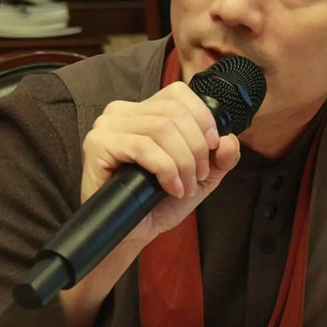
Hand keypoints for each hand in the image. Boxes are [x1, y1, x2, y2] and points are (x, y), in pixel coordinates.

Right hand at [60, 82, 240, 326]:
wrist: (132, 233)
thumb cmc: (159, 201)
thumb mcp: (199, 176)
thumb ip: (220, 157)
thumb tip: (228, 140)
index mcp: (145, 110)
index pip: (178, 93)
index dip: (202, 116)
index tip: (212, 145)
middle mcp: (123, 111)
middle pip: (173, 112)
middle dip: (196, 146)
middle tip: (199, 176)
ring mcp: (107, 125)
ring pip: (161, 128)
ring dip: (183, 161)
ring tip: (186, 185)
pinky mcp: (97, 144)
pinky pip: (143, 146)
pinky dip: (166, 169)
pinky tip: (172, 188)